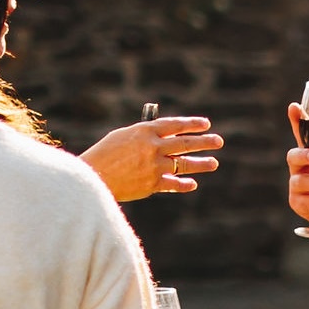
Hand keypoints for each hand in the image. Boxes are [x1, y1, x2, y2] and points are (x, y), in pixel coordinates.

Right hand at [84, 114, 224, 201]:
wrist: (91, 176)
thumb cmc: (103, 155)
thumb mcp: (122, 137)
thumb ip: (144, 136)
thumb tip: (164, 137)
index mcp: (145, 131)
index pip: (175, 125)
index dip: (192, 124)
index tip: (205, 124)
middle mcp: (153, 147)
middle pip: (185, 143)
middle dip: (204, 142)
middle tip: (218, 141)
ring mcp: (154, 166)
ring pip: (184, 164)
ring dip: (201, 163)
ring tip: (214, 163)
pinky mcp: (152, 184)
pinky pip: (174, 184)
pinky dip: (184, 184)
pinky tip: (192, 184)